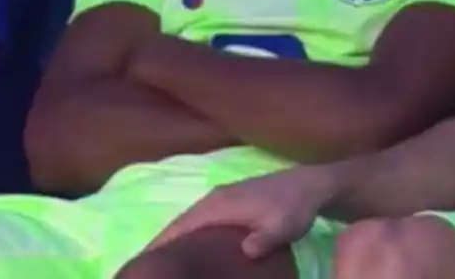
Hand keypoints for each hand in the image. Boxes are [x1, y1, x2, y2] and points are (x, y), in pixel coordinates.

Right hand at [147, 164, 340, 257]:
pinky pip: (200, 221)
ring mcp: (221, 199)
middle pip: (179, 223)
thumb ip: (265, 238)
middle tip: (146, 268)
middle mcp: (214, 199)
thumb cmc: (295, 206)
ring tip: (161, 263)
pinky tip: (190, 251)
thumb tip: (245, 251)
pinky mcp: (229, 204)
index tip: (143, 262)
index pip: (182, 225)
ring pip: (189, 222)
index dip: (162, 243)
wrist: (311, 186)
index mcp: (219, 203)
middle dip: (161, 244)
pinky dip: (189, 234)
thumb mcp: (284, 225)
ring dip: (174, 240)